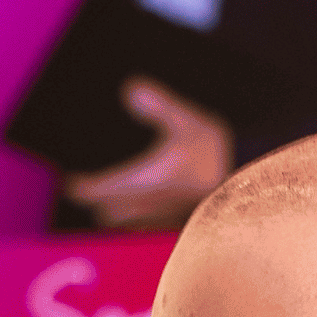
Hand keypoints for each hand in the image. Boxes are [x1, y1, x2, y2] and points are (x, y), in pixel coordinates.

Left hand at [67, 78, 232, 232]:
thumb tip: (130, 87)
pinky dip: (133, 215)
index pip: (94, 189)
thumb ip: (159, 106)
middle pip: (104, 207)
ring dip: (114, 206)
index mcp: (138, 184)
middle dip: (97, 195)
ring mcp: (151, 223)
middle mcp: (139, 208)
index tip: (70, 179)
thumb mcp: (190, 123)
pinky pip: (138, 226)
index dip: (80, 185)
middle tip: (88, 181)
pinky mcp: (165, 229)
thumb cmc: (214, 159)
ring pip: (119, 219)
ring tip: (111, 191)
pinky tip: (138, 202)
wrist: (246, 191)